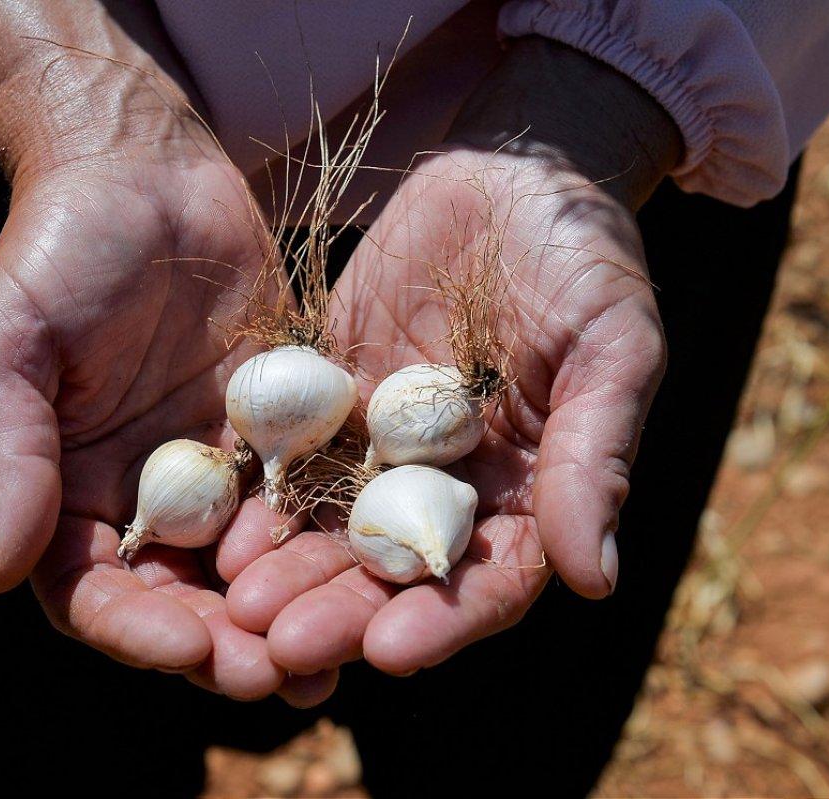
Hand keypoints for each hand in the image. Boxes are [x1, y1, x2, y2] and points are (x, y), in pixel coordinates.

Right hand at [0, 1, 333, 705]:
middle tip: (285, 676)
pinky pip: (309, 490)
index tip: (192, 649)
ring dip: (295, 607)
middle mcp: (144, 494)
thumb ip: (7, 450)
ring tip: (347, 650)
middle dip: (231, 641)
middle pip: (184, 594)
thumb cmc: (56, 245)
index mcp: (66, 491)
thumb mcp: (9, 341)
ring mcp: (216, 465)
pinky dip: (337, 531)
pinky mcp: (279, 427)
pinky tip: (381, 561)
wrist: (142, 165)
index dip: (139, 628)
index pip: (95, 590)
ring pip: (255, 560)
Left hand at [227, 38, 680, 675]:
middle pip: (393, 571)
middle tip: (281, 647)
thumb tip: (596, 580)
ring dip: (287, 570)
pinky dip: (258, 493)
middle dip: (340, 612)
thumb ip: (594, 456)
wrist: (512, 173)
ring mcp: (382, 447)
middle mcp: (448, 487)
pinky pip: (289, 454)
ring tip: (237, 603)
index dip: (443, 620)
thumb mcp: (611, 345)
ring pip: (330, 527)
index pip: (487, 580)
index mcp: (526, 492)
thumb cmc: (586, 258)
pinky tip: (216, 524)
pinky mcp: (331, 400)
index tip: (392, 651)